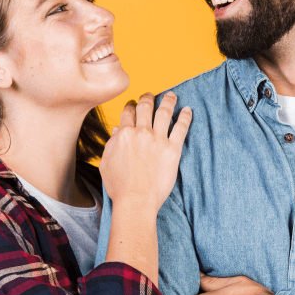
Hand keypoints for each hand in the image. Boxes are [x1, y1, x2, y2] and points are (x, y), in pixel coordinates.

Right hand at [100, 92, 191, 212]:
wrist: (136, 200)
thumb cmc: (119, 186)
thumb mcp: (106, 163)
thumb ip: (111, 144)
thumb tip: (118, 130)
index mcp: (123, 134)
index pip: (128, 113)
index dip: (131, 106)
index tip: (134, 105)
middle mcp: (141, 132)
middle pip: (146, 107)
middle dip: (148, 98)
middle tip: (151, 94)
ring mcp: (158, 140)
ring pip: (164, 112)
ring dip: (169, 100)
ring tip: (172, 95)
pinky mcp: (173, 149)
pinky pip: (181, 127)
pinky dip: (185, 116)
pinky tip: (188, 110)